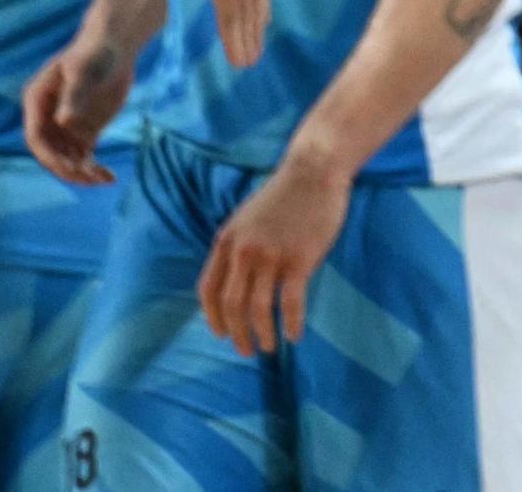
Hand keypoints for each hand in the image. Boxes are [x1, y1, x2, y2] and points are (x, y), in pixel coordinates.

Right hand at [23, 32, 138, 184]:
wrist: (115, 46)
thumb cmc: (95, 53)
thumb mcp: (84, 71)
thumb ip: (75, 96)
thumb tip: (64, 121)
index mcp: (37, 101)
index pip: (35, 136)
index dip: (48, 154)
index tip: (68, 164)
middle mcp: (47, 117)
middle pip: (49, 153)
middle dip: (66, 168)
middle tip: (88, 176)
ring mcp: (66, 127)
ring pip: (67, 160)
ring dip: (81, 174)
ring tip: (103, 179)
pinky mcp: (84, 132)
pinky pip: (84, 157)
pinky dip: (94, 170)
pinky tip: (109, 178)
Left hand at [198, 153, 351, 356]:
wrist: (313, 170)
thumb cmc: (284, 195)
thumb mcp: (247, 218)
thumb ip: (237, 247)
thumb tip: (234, 281)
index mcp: (227, 240)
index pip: (208, 289)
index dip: (213, 317)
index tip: (222, 333)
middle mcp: (244, 250)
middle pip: (231, 304)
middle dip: (237, 334)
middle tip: (247, 350)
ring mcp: (271, 255)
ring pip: (258, 308)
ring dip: (262, 333)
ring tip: (269, 347)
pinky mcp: (299, 258)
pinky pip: (290, 302)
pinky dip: (290, 323)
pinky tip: (294, 335)